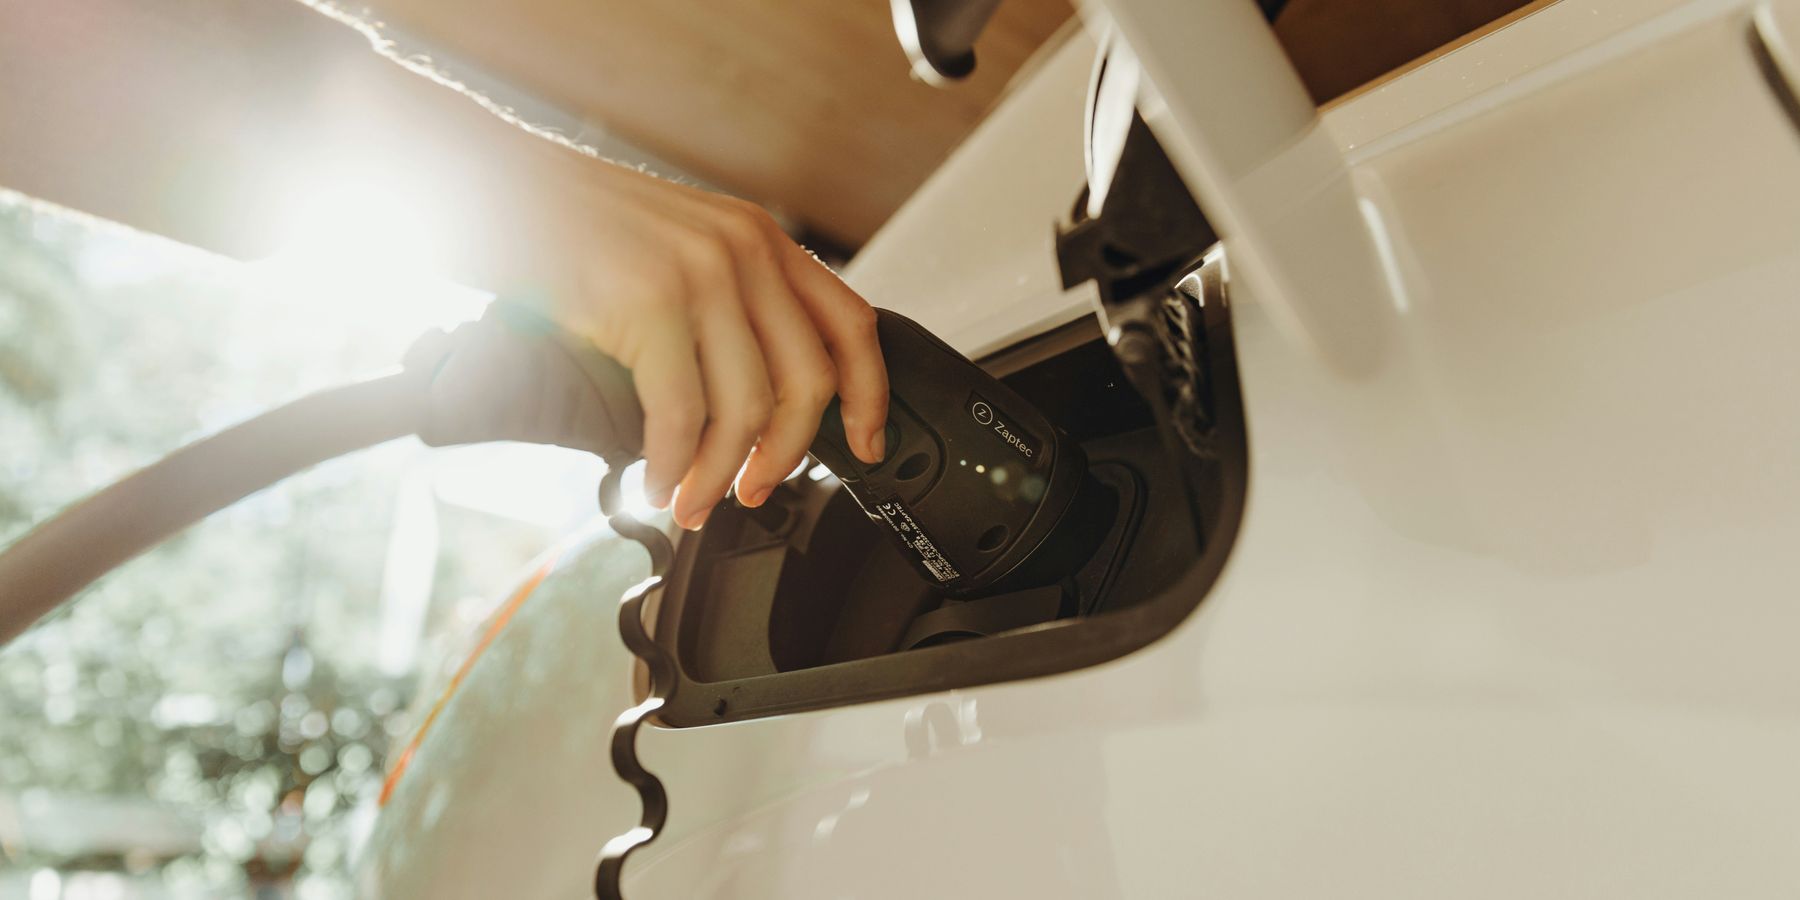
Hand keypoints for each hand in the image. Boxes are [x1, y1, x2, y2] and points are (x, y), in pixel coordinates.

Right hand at [529, 157, 888, 529]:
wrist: (488, 183)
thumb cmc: (568, 225)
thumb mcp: (676, 246)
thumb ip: (726, 302)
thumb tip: (753, 398)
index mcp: (760, 239)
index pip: (850, 323)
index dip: (869, 395)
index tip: (865, 445)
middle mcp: (743, 251)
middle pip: (807, 382)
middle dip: (786, 455)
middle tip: (754, 490)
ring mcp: (699, 274)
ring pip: (746, 408)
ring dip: (719, 474)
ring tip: (692, 500)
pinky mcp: (648, 302)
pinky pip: (681, 413)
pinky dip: (672, 465)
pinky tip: (656, 482)